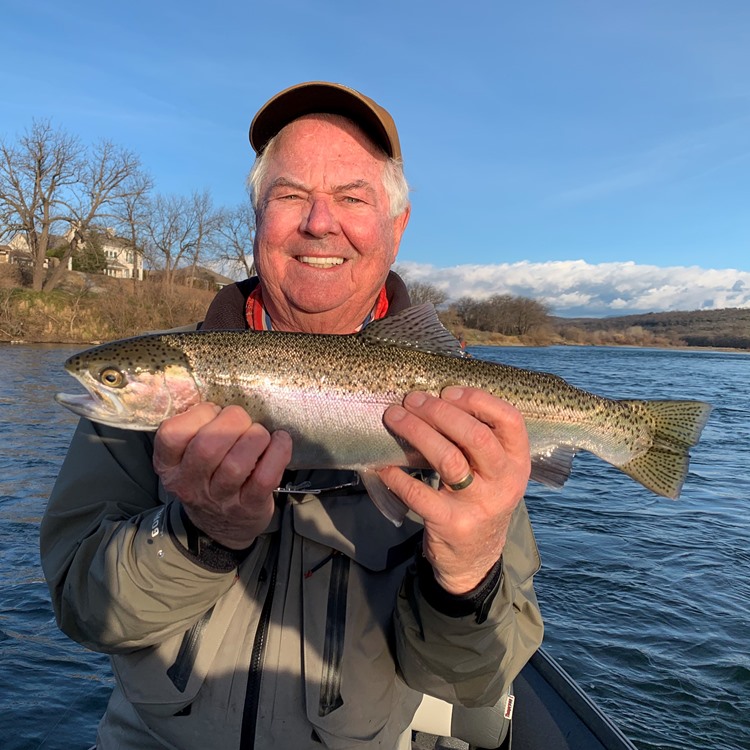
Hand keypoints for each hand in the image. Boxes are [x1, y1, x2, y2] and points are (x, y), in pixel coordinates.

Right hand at [152, 403, 291, 548]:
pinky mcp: (249, 506)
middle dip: (232, 422)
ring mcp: (220, 498)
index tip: (214, 412)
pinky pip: (265, 478)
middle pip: (208, 446)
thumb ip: (193, 426)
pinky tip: (280, 441)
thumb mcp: (188, 456)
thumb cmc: (207, 477)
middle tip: (242, 420)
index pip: (171, 434)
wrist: (222, 527)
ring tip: (260, 434)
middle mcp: (190, 484)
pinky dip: (277, 454)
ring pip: (236, 463)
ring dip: (255, 438)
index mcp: (170, 465)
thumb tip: (202, 387)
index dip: (197, 414)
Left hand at [377, 387, 529, 594]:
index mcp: (517, 462)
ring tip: (394, 417)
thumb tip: (436, 397)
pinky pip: (419, 494)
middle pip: (475, 436)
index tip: (447, 391)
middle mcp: (504, 483)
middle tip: (412, 400)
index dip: (478, 399)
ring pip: (448, 460)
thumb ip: (478, 439)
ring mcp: (480, 505)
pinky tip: (384, 464)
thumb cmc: (479, 499)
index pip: (510, 420)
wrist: (474, 558)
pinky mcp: (452, 524)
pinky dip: (397, 475)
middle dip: (439, 411)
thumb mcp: (492, 472)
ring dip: (417, 432)